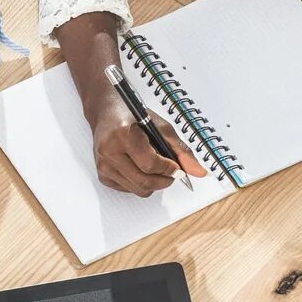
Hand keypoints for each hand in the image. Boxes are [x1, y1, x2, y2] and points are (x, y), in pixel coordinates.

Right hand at [92, 95, 208, 195]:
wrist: (107, 112)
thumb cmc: (132, 116)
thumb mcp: (160, 127)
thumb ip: (180, 150)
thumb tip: (198, 172)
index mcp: (123, 134)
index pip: (150, 164)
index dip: (169, 169)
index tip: (177, 167)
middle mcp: (109, 151)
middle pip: (145, 181)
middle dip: (165, 180)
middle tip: (172, 173)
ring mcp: (103, 165)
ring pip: (139, 189)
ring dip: (154, 183)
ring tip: (157, 168)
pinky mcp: (103, 175)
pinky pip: (130, 189)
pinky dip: (141, 183)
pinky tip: (141, 168)